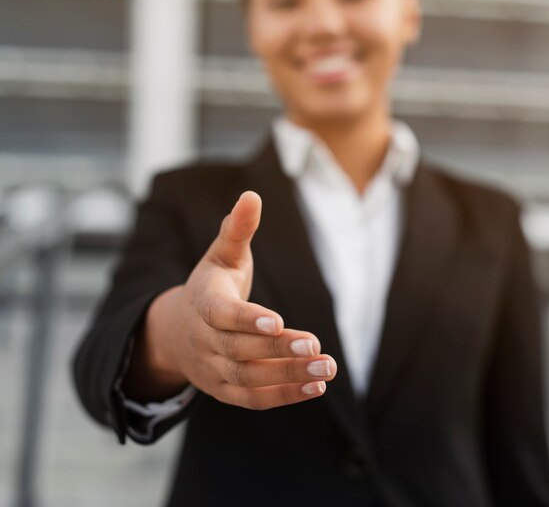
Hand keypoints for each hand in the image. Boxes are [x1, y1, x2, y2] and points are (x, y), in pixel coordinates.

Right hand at [131, 191, 336, 409]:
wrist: (176, 331)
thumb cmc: (210, 286)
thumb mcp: (220, 255)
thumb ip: (237, 229)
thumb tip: (252, 195)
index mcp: (203, 303)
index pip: (222, 314)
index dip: (248, 319)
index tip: (279, 320)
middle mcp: (205, 339)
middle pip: (240, 349)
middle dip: (278, 349)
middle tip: (317, 346)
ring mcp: (213, 368)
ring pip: (248, 378)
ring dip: (288, 376)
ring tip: (326, 369)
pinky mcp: (224, 389)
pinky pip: (252, 399)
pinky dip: (283, 396)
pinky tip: (316, 388)